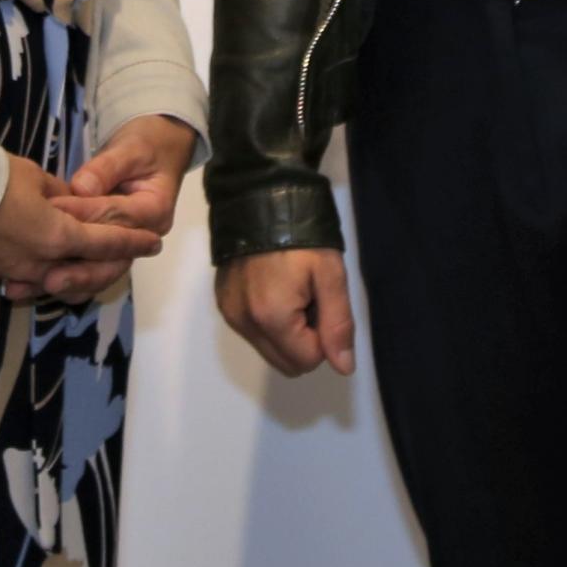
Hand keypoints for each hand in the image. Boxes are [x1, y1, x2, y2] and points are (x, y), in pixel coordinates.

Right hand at [0, 148, 155, 300]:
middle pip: (81, 270)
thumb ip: (56, 195)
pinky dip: (32, 271)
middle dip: (106, 263)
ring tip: (79, 263)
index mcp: (57, 237)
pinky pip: (18, 275)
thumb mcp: (32, 177)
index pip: (105, 244)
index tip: (153, 243)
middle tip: (126, 257)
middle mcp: (39, 263)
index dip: (132, 242)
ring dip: (67, 271)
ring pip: (49, 278)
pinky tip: (34, 263)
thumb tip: (64, 202)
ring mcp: (9, 272)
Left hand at [41, 117, 196, 295]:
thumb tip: (81, 188)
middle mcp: (144, 237)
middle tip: (46, 276)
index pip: (116, 217)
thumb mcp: (130, 149)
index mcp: (155, 210)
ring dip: (68, 283)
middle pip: (113, 262)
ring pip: (99, 274)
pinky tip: (33, 284)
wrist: (156, 153)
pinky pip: (89, 271)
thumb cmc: (144, 147)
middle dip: (79, 271)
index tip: (51, 212)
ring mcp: (127, 248)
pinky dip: (63, 279)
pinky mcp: (109, 251)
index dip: (83, 215)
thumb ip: (106, 168)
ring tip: (37, 286)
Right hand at [214, 246, 356, 378]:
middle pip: (286, 363)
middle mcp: (244, 323)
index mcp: (271, 318)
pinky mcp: (223, 303)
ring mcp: (229, 314)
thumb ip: (338, 323)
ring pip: (269, 350)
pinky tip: (273, 288)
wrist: (260, 198)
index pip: (307, 361)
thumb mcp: (330, 274)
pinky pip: (252, 332)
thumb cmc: (302, 236)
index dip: (323, 337)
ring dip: (287, 332)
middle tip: (310, 299)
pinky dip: (268, 321)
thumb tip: (344, 368)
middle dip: (304, 340)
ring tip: (292, 291)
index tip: (321, 302)